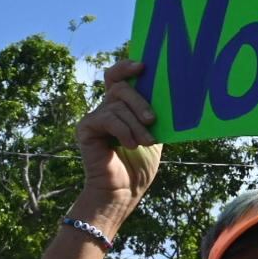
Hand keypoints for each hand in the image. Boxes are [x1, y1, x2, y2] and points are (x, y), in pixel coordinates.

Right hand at [75, 58, 162, 218]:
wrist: (123, 191)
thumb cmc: (140, 165)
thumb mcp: (154, 133)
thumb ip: (154, 113)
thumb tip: (171, 91)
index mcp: (122, 106)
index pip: (118, 76)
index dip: (127, 66)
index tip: (143, 66)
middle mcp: (106, 108)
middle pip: (121, 87)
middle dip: (140, 101)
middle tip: (152, 119)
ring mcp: (94, 117)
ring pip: (117, 105)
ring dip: (136, 124)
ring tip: (146, 142)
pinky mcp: (86, 128)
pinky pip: (108, 118)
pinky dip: (124, 131)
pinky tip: (131, 144)